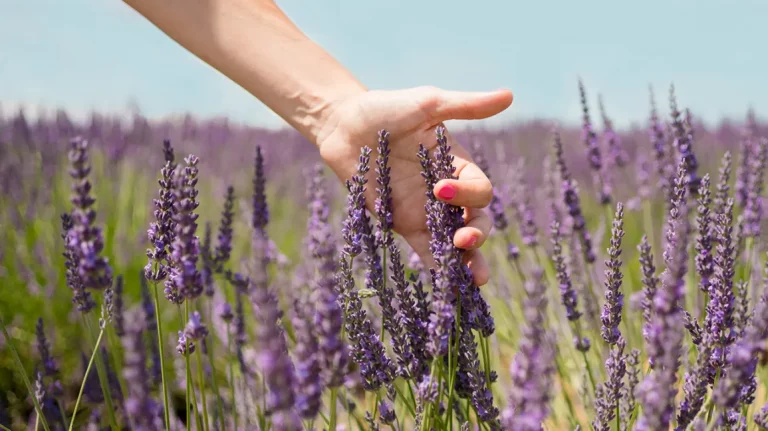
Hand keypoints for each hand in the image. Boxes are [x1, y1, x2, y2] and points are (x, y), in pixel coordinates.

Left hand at [316, 86, 513, 284]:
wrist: (343, 124)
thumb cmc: (386, 108)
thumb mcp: (427, 104)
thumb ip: (467, 106)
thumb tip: (510, 95)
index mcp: (458, 165)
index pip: (480, 190)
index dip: (469, 195)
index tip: (440, 188)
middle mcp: (447, 193)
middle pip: (476, 222)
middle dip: (477, 236)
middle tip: (464, 240)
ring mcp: (425, 212)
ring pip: (455, 243)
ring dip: (466, 262)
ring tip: (473, 281)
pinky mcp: (402, 225)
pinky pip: (426, 251)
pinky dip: (437, 268)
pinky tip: (446, 287)